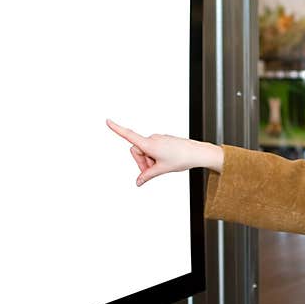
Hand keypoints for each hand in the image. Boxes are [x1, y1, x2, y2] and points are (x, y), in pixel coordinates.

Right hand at [106, 119, 221, 185]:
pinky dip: (155, 157)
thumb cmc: (181, 158)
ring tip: (162, 166)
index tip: (108, 121)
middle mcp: (152, 138)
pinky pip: (153, 149)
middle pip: (137, 150)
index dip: (117, 129)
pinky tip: (166, 161)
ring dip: (149, 160)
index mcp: (149, 144)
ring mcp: (158, 139)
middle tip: (151, 171)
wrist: (196, 153)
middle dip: (141, 162)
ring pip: (145, 151)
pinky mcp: (163, 140)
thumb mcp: (161, 170)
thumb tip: (138, 182)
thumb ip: (147, 176)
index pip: (129, 135)